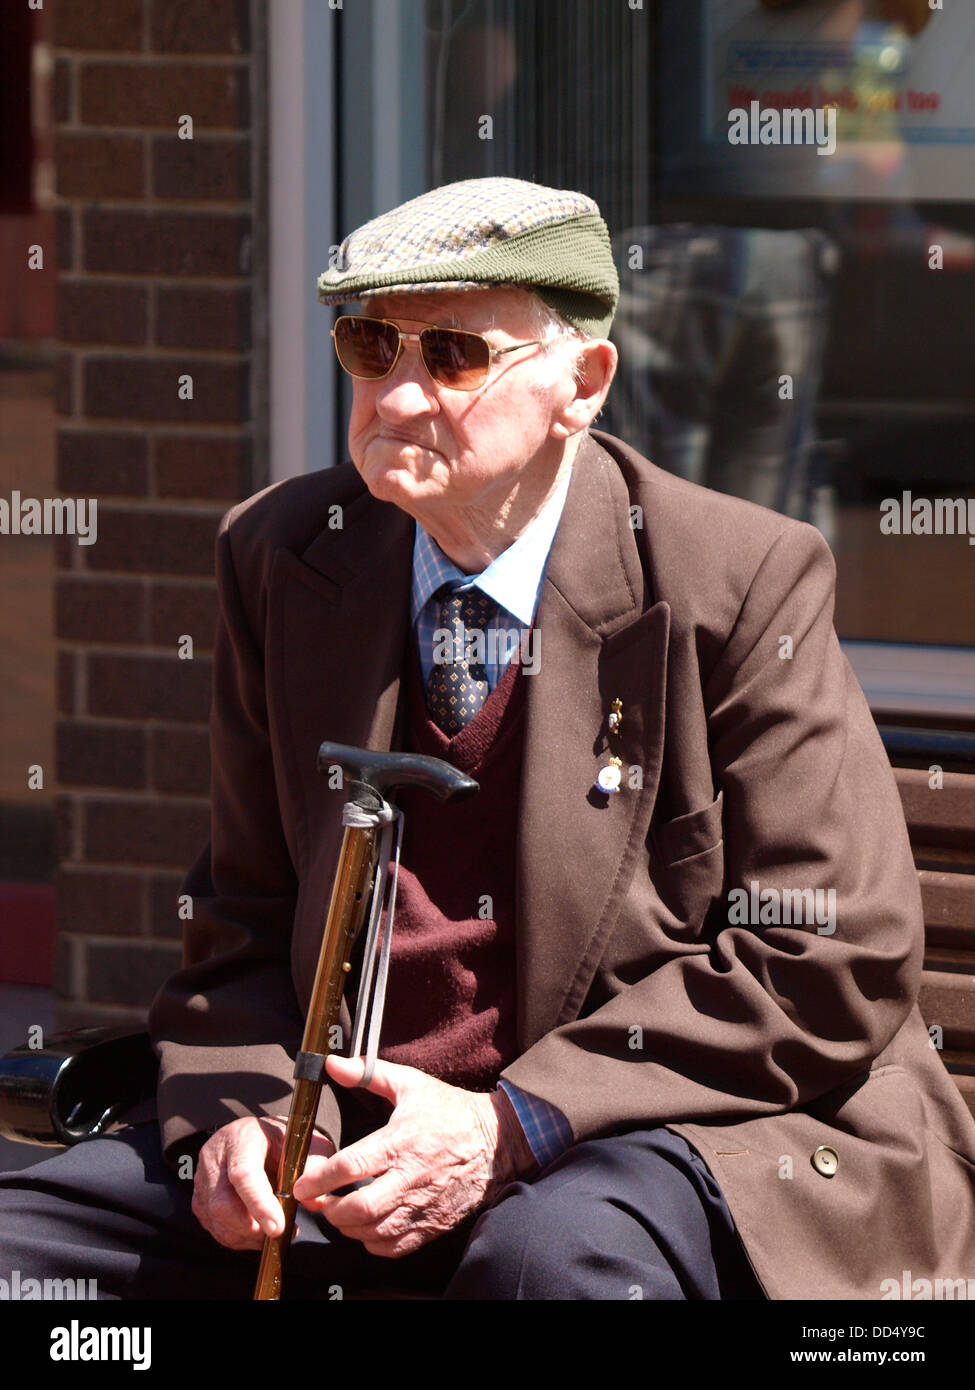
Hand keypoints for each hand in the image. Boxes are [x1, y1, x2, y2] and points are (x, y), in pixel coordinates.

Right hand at [192, 1115, 334, 1250]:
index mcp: (241, 1138)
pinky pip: (215, 1228)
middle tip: (280, 1231)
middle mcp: (215, 1158)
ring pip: (217, 1221)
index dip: (259, 1203)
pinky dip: (238, 1237)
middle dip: (253, 1228)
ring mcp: (203, 1180)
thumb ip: (311, 1167)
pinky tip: (258, 1231)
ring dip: (247, 1236)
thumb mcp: (301, 1142)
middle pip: (223, 1204)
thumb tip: (316, 1202)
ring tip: (274, 1230)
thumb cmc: (279, 1138)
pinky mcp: (200, 1199)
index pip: (243, 1174)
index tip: (278, 1226)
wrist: (255, 1134)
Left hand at [291, 1056, 536, 1257]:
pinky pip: (396, 1246)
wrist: (497, 1139)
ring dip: (349, 1229)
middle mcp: (411, 1177)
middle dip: (331, 1211)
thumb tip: (332, 1063)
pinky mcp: (434, 1223)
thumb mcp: (410, 1084)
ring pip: (375, 1232)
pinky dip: (374, 1243)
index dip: (319, 1179)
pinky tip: (368, 1227)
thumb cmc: (450, 1110)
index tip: (301, 1183)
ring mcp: (424, 1204)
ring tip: (341, 1214)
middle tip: (320, 1203)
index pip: (350, 1166)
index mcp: (401, 1142)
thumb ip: (368, 1074)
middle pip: (360, 1209)